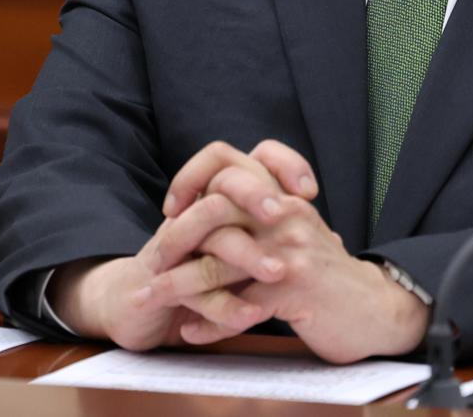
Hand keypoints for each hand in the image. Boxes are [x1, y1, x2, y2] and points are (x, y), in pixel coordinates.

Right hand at [47, 140, 318, 349]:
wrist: (138, 303)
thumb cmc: (199, 271)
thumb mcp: (243, 248)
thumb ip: (281, 238)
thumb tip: (334, 238)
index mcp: (221, 197)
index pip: (251, 156)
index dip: (282, 163)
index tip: (308, 190)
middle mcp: (198, 210)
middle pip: (225, 178)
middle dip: (255, 193)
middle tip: (283, 212)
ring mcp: (177, 243)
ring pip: (212, 235)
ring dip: (247, 255)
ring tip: (278, 273)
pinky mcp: (161, 281)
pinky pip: (194, 288)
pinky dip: (226, 306)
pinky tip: (251, 316)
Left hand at [148, 144, 428, 362]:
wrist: (375, 308)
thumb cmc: (326, 274)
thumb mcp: (295, 231)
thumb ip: (259, 216)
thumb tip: (207, 207)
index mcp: (282, 195)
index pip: (230, 160)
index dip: (193, 176)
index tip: (172, 208)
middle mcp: (286, 213)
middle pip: (217, 204)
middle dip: (177, 235)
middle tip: (154, 259)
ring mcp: (290, 250)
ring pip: (220, 260)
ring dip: (181, 284)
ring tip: (155, 298)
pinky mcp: (296, 289)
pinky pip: (240, 305)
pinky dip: (210, 322)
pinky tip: (191, 332)